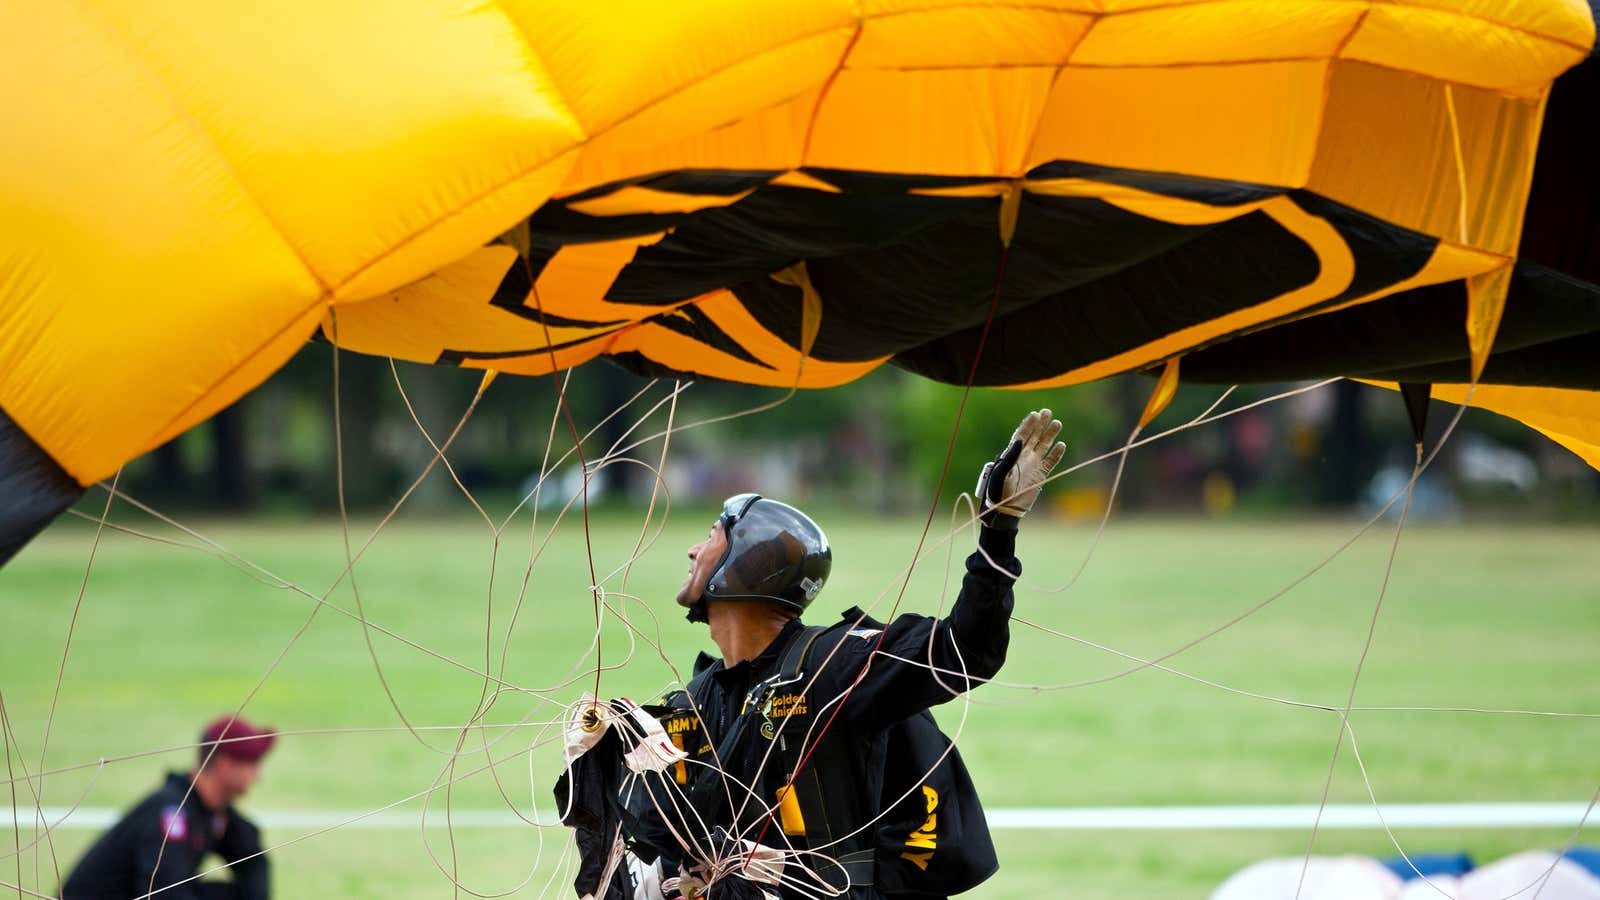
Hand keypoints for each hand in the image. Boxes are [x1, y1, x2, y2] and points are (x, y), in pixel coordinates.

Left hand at [974, 409, 1065, 527]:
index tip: (1035, 414)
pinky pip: (1051, 461)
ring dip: (1050, 435)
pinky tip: (1061, 444)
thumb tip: (1020, 440)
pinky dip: (1056, 453)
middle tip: (1047, 412)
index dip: (1028, 424)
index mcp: (1011, 454)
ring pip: (1044, 446)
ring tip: (1057, 423)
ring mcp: (1033, 465)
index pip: (1021, 435)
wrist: (1006, 510)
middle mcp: (1023, 457)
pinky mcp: (1041, 474)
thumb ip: (1010, 457)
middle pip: (1034, 436)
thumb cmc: (997, 491)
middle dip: (1040, 424)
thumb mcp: (1000, 473)